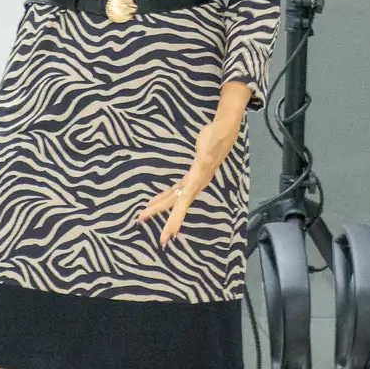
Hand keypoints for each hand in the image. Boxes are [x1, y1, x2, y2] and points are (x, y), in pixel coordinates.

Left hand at [136, 118, 237, 246]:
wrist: (224, 130)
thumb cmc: (216, 138)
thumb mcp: (209, 149)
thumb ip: (206, 158)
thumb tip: (205, 161)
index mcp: (198, 181)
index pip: (183, 204)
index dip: (176, 220)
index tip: (169, 235)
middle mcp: (196, 185)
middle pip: (177, 206)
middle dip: (167, 221)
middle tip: (157, 237)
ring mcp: (194, 181)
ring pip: (175, 199)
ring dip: (160, 208)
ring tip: (144, 216)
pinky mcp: (192, 175)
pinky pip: (176, 190)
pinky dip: (165, 196)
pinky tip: (155, 201)